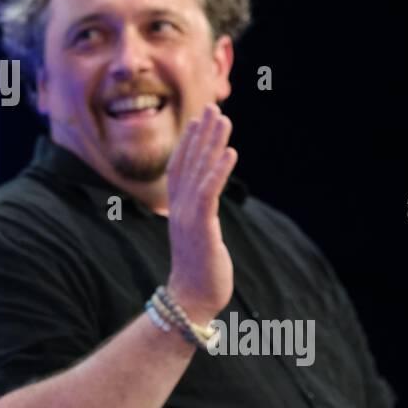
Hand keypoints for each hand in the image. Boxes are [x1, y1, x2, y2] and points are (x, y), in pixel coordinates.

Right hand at [164, 103, 237, 322]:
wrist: (191, 300)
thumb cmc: (199, 271)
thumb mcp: (198, 237)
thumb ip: (199, 216)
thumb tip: (207, 205)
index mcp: (177, 210)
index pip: (180, 168)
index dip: (189, 143)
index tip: (198, 121)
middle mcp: (179, 208)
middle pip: (189, 162)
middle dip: (201, 133)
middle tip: (212, 107)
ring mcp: (187, 216)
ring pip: (199, 171)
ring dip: (211, 143)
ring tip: (223, 119)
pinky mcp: (200, 227)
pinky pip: (209, 193)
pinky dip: (218, 170)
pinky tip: (230, 153)